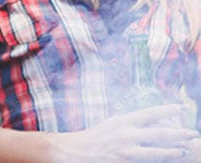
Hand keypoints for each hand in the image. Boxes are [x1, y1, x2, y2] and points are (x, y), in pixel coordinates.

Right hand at [50, 105, 195, 162]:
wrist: (76, 150)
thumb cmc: (96, 137)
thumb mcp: (113, 124)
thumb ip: (131, 124)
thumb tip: (150, 123)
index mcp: (124, 120)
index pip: (151, 113)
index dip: (168, 110)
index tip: (182, 108)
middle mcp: (127, 133)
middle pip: (159, 132)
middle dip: (178, 133)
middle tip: (192, 133)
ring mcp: (127, 148)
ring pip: (157, 150)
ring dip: (173, 150)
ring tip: (184, 150)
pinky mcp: (125, 160)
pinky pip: (147, 160)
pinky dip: (159, 159)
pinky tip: (169, 160)